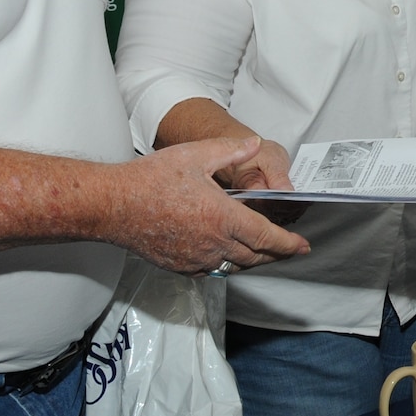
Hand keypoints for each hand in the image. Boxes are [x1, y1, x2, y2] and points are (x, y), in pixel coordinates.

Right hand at [114, 137, 308, 275]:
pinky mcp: (180, 267)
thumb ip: (229, 150)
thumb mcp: (195, 155)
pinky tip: (228, 255)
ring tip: (263, 252)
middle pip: (256, 257)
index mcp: (222, 217)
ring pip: (235, 267)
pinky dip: (227, 264)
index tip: (303, 247)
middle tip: (290, 250)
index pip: (267, 237)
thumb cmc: (150, 179)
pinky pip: (213, 271)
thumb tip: (254, 144)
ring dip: (253, 260)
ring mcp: (195, 259)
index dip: (288, 244)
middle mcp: (212, 243)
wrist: (112, 205)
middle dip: (277, 254)